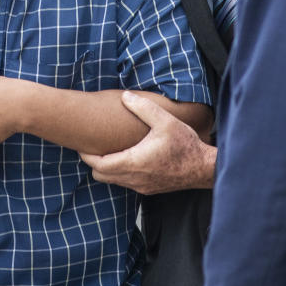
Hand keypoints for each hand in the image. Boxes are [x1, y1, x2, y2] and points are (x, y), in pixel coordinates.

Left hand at [79, 91, 215, 193]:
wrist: (204, 168)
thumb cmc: (186, 145)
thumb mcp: (165, 121)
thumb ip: (143, 107)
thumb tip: (125, 96)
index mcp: (134, 162)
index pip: (98, 165)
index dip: (87, 155)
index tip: (81, 144)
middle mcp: (134, 178)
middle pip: (100, 176)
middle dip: (93, 162)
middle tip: (92, 146)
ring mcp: (141, 187)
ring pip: (112, 181)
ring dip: (106, 168)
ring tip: (107, 150)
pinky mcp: (149, 190)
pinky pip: (125, 183)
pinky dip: (119, 173)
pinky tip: (126, 158)